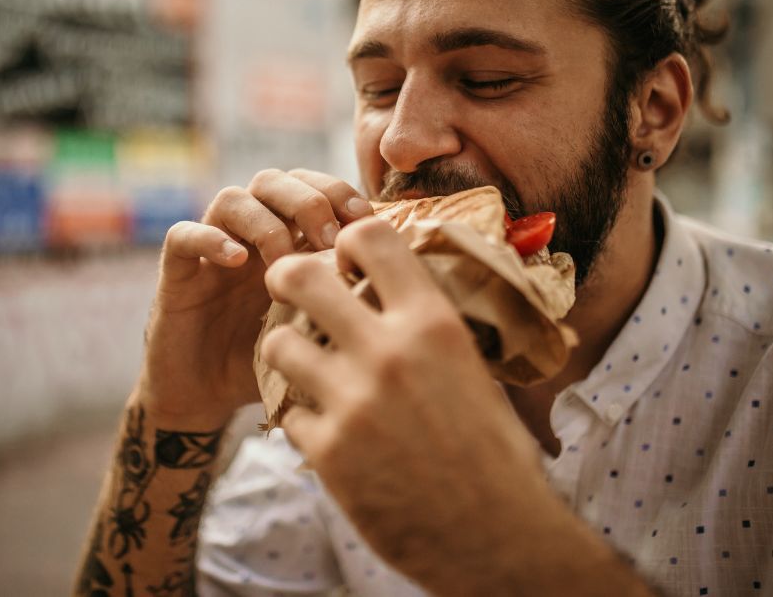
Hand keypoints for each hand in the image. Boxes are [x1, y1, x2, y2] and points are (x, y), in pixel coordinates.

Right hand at [140, 169, 372, 427]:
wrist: (207, 398)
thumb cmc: (271, 363)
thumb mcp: (320, 330)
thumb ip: (351, 303)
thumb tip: (411, 290)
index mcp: (289, 238)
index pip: (314, 187)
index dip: (341, 194)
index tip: (368, 223)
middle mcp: (251, 234)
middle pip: (275, 180)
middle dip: (308, 200)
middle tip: (331, 239)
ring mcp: (213, 248)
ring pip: (233, 198)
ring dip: (265, 221)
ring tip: (284, 259)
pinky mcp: (177, 271)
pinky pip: (184, 234)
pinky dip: (211, 238)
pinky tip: (237, 261)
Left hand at [260, 218, 555, 591]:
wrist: (496, 534)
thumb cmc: (493, 450)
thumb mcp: (471, 368)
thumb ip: (427, 326)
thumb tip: (394, 288)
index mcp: (432, 323)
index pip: (370, 236)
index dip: (347, 241)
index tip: (345, 260)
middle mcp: (387, 352)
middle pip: (299, 277)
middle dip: (287, 278)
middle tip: (291, 291)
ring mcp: (351, 402)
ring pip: (276, 343)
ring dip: (286, 351)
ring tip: (305, 365)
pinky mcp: (326, 451)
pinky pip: (287, 411)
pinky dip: (302, 417)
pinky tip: (327, 428)